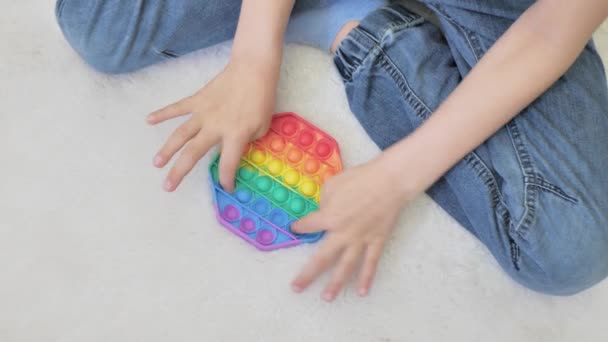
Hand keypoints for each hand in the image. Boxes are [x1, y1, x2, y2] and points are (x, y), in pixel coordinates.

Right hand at [147, 60, 277, 191]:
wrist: (253, 69)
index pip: (227, 164)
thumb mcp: (263, 126)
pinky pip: (177, 107)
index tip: (226, 188)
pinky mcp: (198, 100)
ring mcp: (203, 113)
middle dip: (179, 171)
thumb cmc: (261, 98)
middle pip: (193, 153)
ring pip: (180, 134)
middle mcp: (215, 127)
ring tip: (156, 163)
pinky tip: (148, 120)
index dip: (226, 179)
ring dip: (167, 149)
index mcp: (235, 136)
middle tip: (167, 186)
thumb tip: (238, 147)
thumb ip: (249, 140)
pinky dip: (162, 113)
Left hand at [290, 156, 412, 300]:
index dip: (299, 228)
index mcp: (329, 217)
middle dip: (307, 275)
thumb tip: (323, 211)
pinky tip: (361, 292)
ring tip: (327, 298)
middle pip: (321, 258)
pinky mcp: (376, 241)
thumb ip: (324, 201)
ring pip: (345, 267)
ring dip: (335, 284)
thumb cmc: (360, 179)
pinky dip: (366, 278)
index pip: (308, 226)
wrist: (389, 182)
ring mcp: (360, 240)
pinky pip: (370, 263)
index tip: (295, 229)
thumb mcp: (333, 184)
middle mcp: (342, 233)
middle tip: (296, 288)